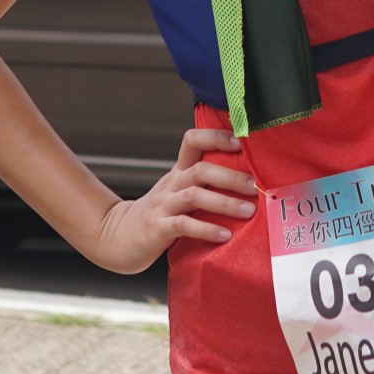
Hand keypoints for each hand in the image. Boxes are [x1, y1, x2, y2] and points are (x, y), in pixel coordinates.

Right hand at [90, 128, 255, 273]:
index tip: (240, 141)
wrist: (119, 237)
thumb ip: (204, 184)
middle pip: (200, 170)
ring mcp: (162, 206)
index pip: (192, 141)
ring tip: (248, 211)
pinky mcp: (158, 229)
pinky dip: (206, 229)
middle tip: (254, 186)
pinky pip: (183, 225)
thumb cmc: (160, 214)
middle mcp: (170, 184)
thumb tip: (247, 178)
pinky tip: (225, 236)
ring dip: (224, 203)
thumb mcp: (178, 192)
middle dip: (230, 176)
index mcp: (178, 172)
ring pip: (194, 196)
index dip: (215, 137)